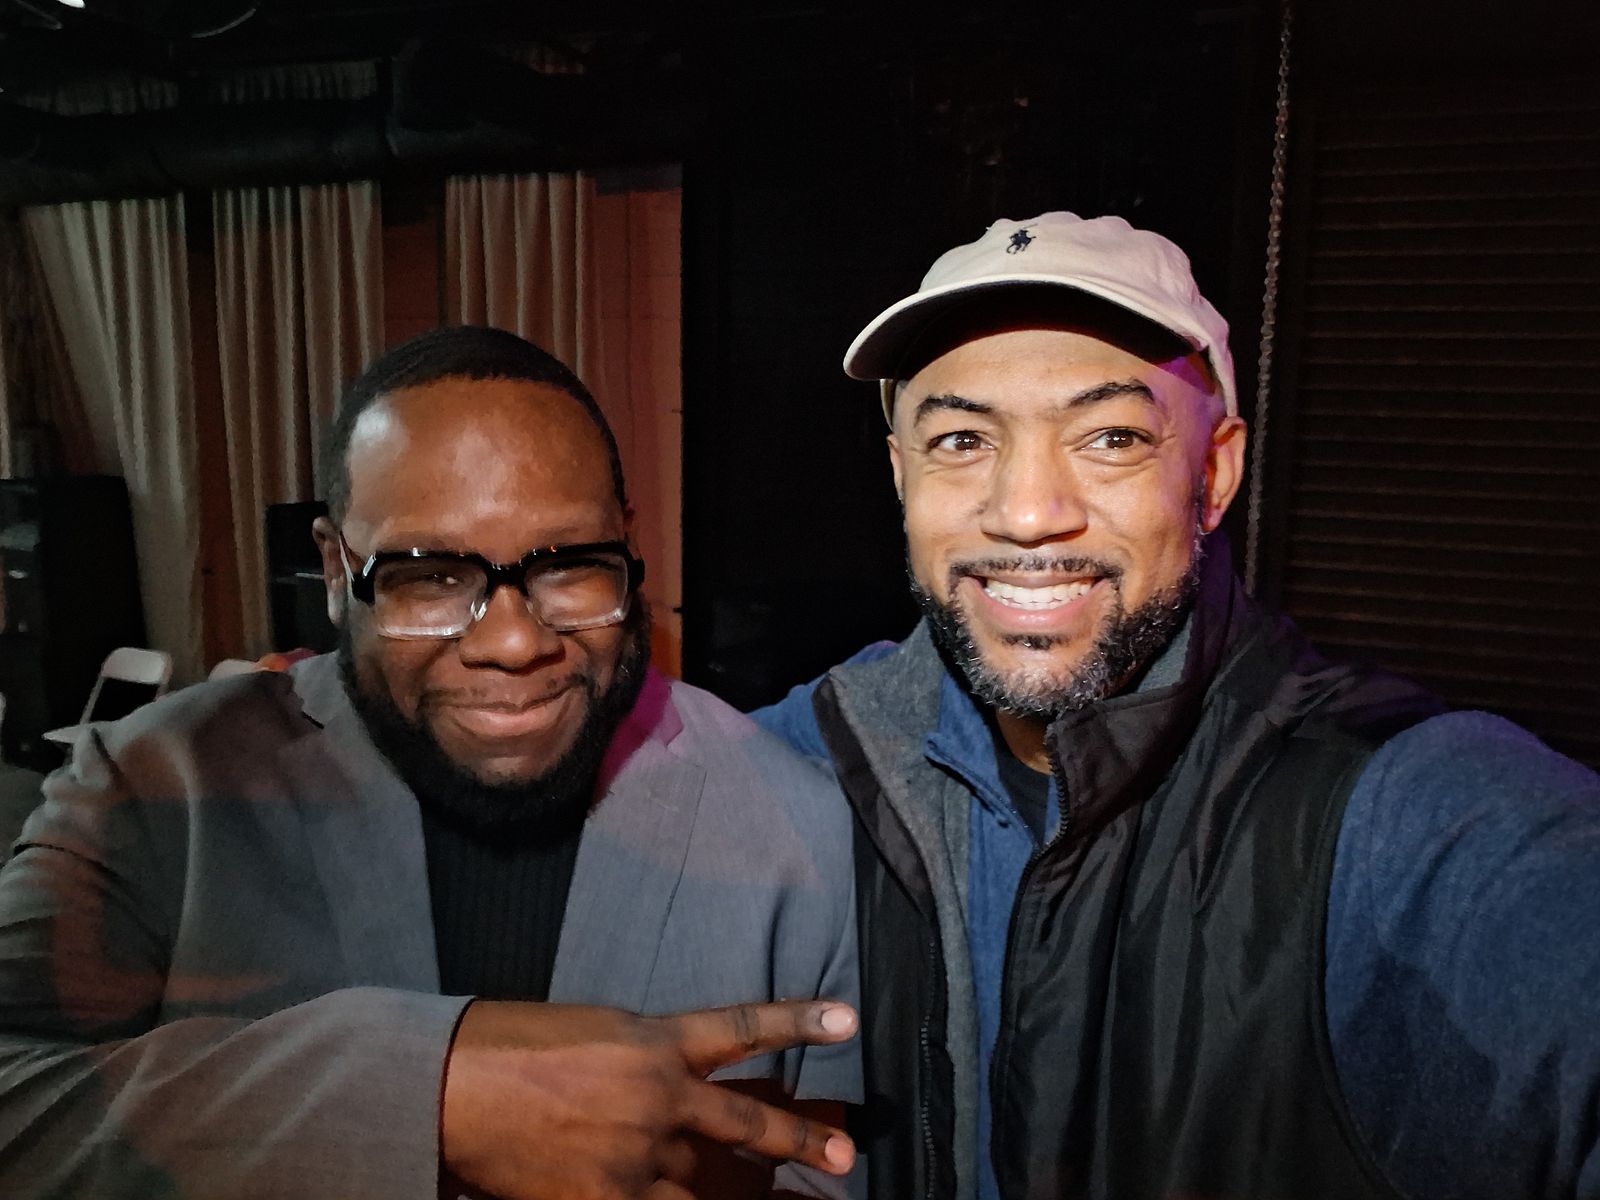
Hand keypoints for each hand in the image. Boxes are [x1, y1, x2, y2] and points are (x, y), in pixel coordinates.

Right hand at [439, 998, 857, 1199]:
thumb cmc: (512, 1045)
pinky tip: (648, 1198)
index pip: (743, 1028)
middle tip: (841, 1158)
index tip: (848, 1018)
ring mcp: (636, 1153)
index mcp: (656, 1040)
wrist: (451, 1084)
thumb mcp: (595, 1032)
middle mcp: (659, 1096)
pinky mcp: (606, 1198)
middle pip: (742, 1124)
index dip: (799, 1020)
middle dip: (795, 1143)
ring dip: (701, 1194)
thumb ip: (645, 1060)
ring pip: (692, 1186)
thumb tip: (674, 1095)